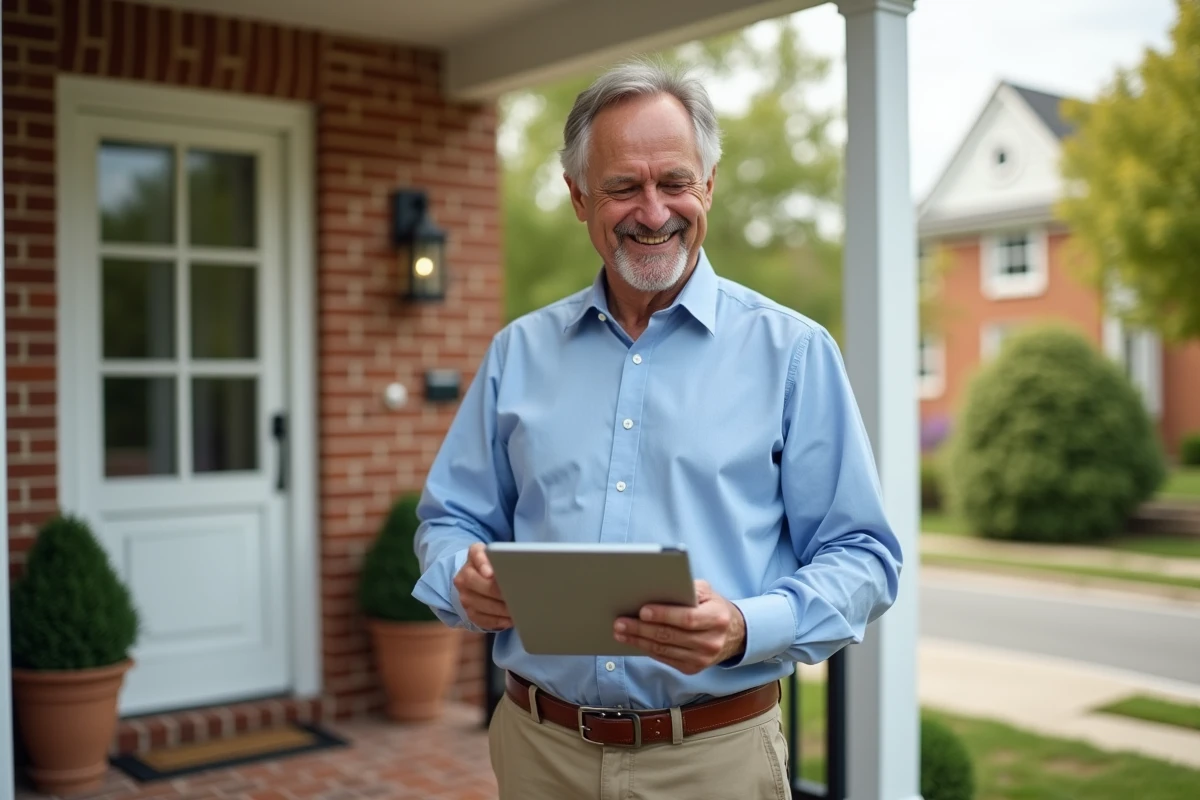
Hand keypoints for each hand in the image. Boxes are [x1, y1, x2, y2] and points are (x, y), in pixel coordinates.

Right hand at [452, 543, 511, 630]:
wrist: (482, 579)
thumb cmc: (498, 566)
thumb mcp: (501, 557)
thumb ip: (507, 558)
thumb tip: (520, 567)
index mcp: (474, 555)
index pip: (476, 555)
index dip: (483, 564)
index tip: (491, 573)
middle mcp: (464, 575)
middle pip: (475, 582)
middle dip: (496, 591)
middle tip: (514, 596)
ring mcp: (464, 595)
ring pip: (478, 603)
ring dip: (499, 609)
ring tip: (516, 609)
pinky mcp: (468, 612)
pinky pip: (481, 619)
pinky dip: (497, 620)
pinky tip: (510, 620)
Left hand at [613, 580, 745, 674]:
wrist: (733, 635)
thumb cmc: (713, 608)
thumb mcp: (708, 592)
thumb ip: (689, 588)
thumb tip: (660, 588)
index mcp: (717, 618)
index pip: (688, 618)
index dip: (664, 615)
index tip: (642, 610)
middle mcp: (712, 641)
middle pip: (671, 636)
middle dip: (642, 629)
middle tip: (620, 622)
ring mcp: (702, 658)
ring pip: (664, 650)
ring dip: (639, 641)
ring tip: (620, 632)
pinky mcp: (693, 668)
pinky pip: (665, 659)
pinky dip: (647, 649)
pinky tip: (633, 641)